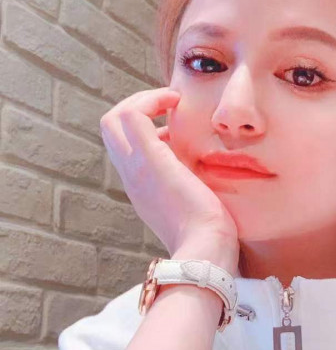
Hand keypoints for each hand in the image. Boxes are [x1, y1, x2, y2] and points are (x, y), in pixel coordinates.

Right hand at [99, 87, 239, 257]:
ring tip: (172, 101)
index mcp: (143, 188)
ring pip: (113, 119)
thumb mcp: (196, 205)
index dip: (145, 128)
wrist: (206, 250)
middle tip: (167, 105)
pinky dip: (150, 99)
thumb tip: (203, 169)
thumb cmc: (210, 234)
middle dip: (136, 108)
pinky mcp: (148, 160)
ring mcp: (136, 169)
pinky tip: (176, 101)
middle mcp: (132, 177)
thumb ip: (192, 186)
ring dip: (141, 101)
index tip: (173, 126)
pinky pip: (132, 115)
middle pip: (110, 130)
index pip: (126, 148)